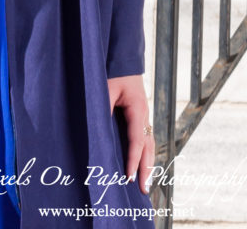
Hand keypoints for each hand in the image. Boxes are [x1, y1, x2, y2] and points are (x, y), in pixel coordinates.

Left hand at [108, 74, 154, 193]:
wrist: (122, 56)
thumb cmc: (113, 70)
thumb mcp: (105, 88)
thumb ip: (102, 108)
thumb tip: (97, 131)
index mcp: (138, 109)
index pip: (136, 141)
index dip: (133, 160)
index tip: (128, 177)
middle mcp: (144, 115)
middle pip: (148, 147)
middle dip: (146, 169)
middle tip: (143, 190)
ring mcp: (143, 115)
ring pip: (148, 144)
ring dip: (147, 163)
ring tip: (144, 183)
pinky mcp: (138, 114)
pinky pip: (143, 138)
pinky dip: (143, 153)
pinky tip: (140, 163)